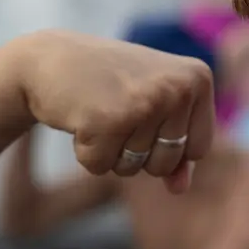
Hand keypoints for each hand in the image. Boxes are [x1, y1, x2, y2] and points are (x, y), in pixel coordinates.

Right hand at [3, 30, 215, 192]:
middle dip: (136, 151)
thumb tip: (180, 190)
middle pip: (165, 163)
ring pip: (132, 168)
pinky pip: (100, 167)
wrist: (50, 58)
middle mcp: (177, 88)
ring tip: (99, 111)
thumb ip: (177, 149)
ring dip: (109, 150)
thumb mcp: (155, 106)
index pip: (197, 149)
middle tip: (117, 110)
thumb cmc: (110, 84)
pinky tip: (80, 117)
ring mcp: (144, 103)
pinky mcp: (107, 121)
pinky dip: (85, 151)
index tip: (144, 110)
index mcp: (197, 79)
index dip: (166, 145)